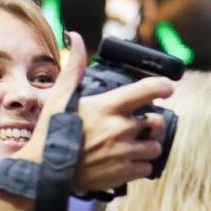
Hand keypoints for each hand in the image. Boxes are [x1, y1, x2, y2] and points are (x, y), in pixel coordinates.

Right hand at [22, 32, 172, 197]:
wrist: (44, 170)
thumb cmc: (51, 131)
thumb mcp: (61, 95)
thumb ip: (74, 66)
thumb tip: (74, 37)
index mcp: (108, 106)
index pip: (149, 89)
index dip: (163, 86)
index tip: (167, 88)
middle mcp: (120, 128)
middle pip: (157, 121)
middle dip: (152, 122)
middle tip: (141, 125)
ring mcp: (124, 152)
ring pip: (155, 146)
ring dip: (147, 146)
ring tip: (133, 146)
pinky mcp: (124, 173)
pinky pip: (147, 168)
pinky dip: (141, 165)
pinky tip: (127, 162)